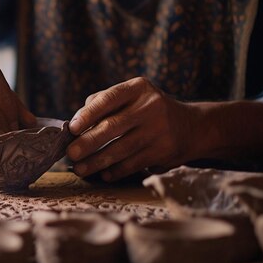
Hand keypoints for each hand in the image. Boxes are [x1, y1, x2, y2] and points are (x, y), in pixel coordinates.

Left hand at [66, 77, 195, 181]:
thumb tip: (75, 125)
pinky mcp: (163, 151)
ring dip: (97, 162)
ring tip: (80, 169)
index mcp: (138, 88)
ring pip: (121, 149)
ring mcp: (159, 130)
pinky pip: (133, 164)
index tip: (73, 128)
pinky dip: (116, 171)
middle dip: (88, 142)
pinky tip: (103, 174)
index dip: (88, 114)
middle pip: (113, 126)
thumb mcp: (132, 97)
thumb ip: (103, 103)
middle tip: (71, 153)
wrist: (191, 127)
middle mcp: (151, 106)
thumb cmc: (147, 110)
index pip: (109, 99)